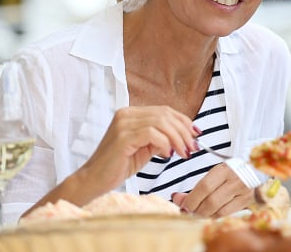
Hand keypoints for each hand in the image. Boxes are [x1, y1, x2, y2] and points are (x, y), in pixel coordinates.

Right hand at [75, 105, 197, 196]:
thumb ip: (161, 138)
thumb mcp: (145, 148)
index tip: (196, 134)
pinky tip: (168, 154)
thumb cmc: (118, 166)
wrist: (94, 180)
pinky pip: (152, 133)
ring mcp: (123, 123)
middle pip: (165, 115)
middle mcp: (126, 114)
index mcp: (131, 113)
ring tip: (184, 153)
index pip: (164, 111)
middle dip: (184, 131)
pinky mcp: (123, 136)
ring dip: (178, 138)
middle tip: (193, 148)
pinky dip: (164, 143)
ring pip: (161, 122)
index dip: (184, 121)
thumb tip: (185, 136)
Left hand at [171, 163, 253, 216]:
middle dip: (195, 210)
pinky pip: (227, 215)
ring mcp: (243, 193)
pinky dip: (215, 216)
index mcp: (225, 169)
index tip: (182, 205)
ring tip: (196, 213)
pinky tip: (209, 214)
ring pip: (219, 211)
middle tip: (187, 211)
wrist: (257, 170)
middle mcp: (235, 181)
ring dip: (204, 215)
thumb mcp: (216, 173)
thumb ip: (198, 187)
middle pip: (211, 201)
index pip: (204, 186)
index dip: (191, 199)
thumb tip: (177, 199)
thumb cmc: (233, 171)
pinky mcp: (247, 202)